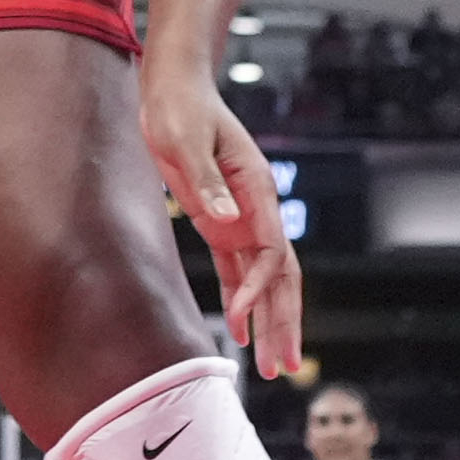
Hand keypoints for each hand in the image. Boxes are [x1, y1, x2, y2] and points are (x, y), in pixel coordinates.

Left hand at [139, 62, 300, 380]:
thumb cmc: (179, 110)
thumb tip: (225, 217)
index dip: (260, 287)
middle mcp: (258, 211)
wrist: (174, 92)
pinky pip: (238, 273)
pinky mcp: (221, 225)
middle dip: (285, 322)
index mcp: (258, 191)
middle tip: (285, 367)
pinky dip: (242, 303)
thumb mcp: (184, 140)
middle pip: (282, 277)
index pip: (271, 251)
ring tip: (273, 367)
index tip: (242, 316)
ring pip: (266, 282)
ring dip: (270, 322)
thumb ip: (204, 178)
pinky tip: (241, 333)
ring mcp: (242, 220)